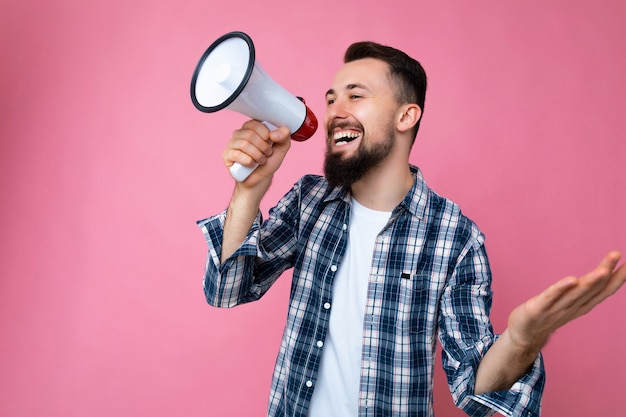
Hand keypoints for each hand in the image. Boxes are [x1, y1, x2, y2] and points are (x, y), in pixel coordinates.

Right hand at [222, 120, 290, 186]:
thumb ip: (284, 136)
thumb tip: (274, 134)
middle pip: (250, 135)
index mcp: (251, 128)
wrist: (261, 179)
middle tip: (267, 154)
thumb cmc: (269, 161)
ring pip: (244, 144)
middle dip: (263, 147)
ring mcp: (231, 144)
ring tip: (260, 161)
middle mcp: (239, 133)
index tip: (270, 143)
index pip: (256, 124)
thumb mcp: (281, 148)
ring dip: (257, 155)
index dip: (266, 135)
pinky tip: (251, 165)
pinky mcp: (226, 155)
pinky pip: (237, 154)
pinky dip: (248, 162)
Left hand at [507, 250, 625, 350]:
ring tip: (603, 269)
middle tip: (616, 254)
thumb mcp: (569, 302)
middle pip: (592, 288)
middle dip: (607, 271)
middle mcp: (573, 307)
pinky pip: (550, 297)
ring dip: (590, 281)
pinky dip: (561, 288)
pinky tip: (571, 279)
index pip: (604, 290)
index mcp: (582, 305)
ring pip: (576, 293)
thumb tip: (601, 274)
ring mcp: (556, 309)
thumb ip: (583, 290)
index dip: (617, 277)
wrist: (524, 335)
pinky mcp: (538, 309)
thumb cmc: (547, 314)